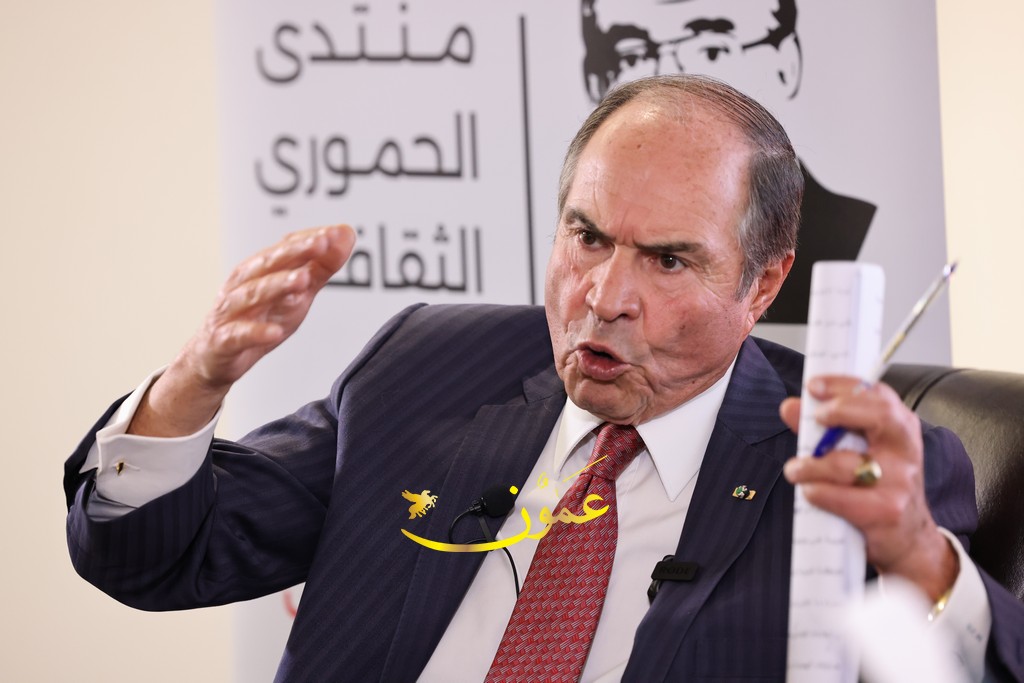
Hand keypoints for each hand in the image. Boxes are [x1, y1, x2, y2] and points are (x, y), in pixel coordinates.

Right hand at [129, 225, 354, 436]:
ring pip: (253, 294)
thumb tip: (345, 235)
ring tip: (303, 280)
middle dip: (294, 253)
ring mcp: (230, 311)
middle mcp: (242, 284)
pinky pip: (239, 334)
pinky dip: (257, 332)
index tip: (336, 234)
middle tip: (321, 244)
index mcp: (260, 269)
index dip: (309, 240)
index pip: (285, 247)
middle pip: (268, 264)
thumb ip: (321, 267)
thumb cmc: (259, 318)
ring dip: (278, 286)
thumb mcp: (296, 293)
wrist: (214, 358)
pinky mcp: (222, 340)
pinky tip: (275, 331)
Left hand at [779, 376, 957, 600]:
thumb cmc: (879, 488)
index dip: (844, 385)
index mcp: (899, 428)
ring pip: (849, 464)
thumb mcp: (858, 452)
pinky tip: (810, 492)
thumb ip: (823, 428)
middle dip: (841, 410)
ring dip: (811, 465)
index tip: (814, 386)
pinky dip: (818, 493)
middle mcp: (904, 450)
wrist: (909, 539)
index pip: (878, 394)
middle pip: (879, 415)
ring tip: (795, 470)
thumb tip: (790, 407)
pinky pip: (843, 497)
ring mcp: (899, 482)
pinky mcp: (887, 512)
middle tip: (816, 418)